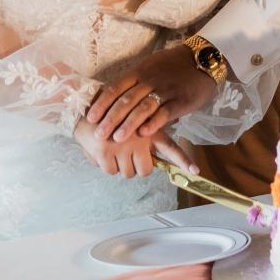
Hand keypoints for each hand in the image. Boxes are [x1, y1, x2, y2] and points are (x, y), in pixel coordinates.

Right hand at [72, 117, 197, 178]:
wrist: (83, 106)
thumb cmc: (110, 113)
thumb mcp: (132, 117)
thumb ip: (146, 133)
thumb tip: (153, 155)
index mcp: (148, 127)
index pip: (169, 146)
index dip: (183, 160)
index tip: (196, 171)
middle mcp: (137, 137)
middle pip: (145, 169)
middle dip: (137, 165)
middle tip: (128, 154)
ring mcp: (122, 146)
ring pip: (128, 173)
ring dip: (121, 165)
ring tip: (114, 149)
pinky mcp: (105, 153)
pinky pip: (111, 172)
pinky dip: (107, 165)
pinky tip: (102, 150)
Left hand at [87, 44, 217, 143]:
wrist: (203, 59)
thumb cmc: (173, 64)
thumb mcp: (151, 66)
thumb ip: (135, 80)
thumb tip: (116, 95)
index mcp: (140, 72)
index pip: (115, 88)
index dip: (102, 104)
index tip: (90, 118)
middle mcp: (149, 81)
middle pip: (126, 101)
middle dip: (110, 119)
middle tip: (99, 134)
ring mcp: (165, 90)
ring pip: (142, 108)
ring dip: (128, 124)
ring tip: (117, 138)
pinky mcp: (180, 101)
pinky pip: (164, 113)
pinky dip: (153, 124)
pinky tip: (143, 135)